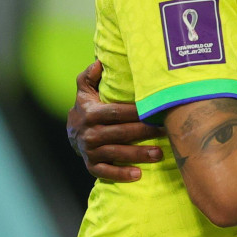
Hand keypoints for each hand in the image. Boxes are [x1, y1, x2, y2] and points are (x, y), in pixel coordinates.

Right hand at [67, 61, 165, 181]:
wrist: (71, 131)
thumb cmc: (87, 106)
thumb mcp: (85, 89)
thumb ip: (90, 75)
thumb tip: (99, 62)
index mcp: (90, 113)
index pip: (117, 112)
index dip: (136, 112)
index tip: (155, 111)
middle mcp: (89, 133)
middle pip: (121, 133)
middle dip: (144, 133)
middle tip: (165, 131)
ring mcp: (90, 151)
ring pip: (116, 153)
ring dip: (138, 155)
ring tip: (159, 154)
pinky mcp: (91, 165)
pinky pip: (106, 171)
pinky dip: (121, 174)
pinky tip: (138, 174)